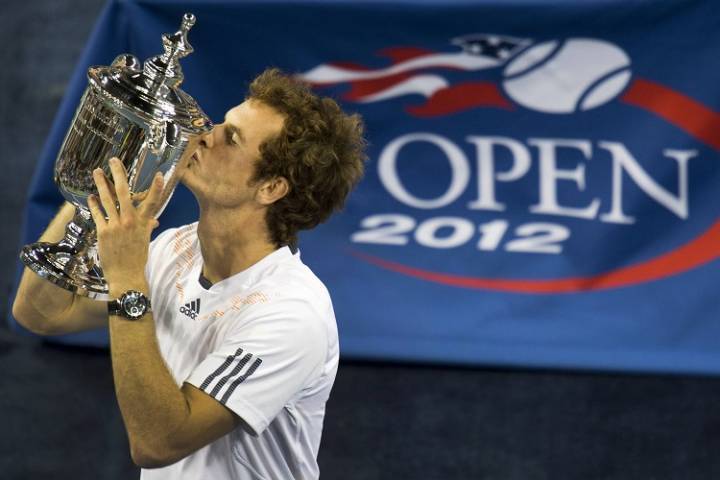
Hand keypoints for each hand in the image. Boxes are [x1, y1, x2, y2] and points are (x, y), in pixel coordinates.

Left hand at [87, 157, 163, 296]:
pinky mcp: (103, 232)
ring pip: (107, 199)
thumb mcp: (145, 241)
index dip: (157, 188)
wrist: (126, 276)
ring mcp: (116, 226)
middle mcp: (130, 222)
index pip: (154, 202)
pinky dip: (93, 204)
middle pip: (124, 193)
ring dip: (101, 184)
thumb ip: (146, 227)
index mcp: (144, 224)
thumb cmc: (137, 259)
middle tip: (114, 161)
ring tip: (96, 172)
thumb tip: (152, 222)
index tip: (160, 175)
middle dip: (118, 174)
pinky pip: (97, 213)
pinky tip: (91, 197)